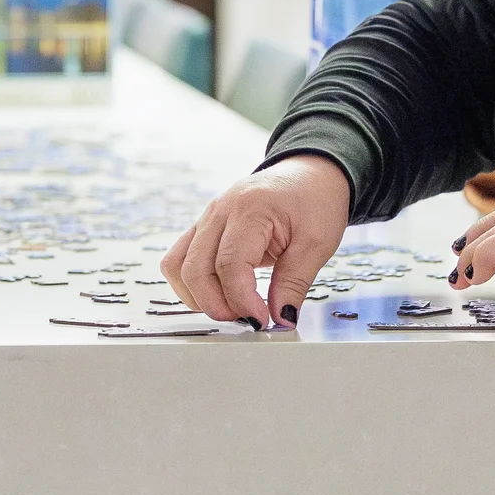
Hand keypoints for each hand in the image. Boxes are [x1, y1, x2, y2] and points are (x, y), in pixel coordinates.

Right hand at [163, 155, 351, 327]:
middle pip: (195, 269)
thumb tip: (280, 319)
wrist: (309, 174)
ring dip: (198, 297)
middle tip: (248, 319)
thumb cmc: (315, 201)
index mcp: (250, 210)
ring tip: (232, 308)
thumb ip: (294, 283)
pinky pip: (179, 259)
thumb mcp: (317, 244)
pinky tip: (219, 294)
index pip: (229, 265)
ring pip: (178, 266)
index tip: (262, 319)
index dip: (241, 300)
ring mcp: (206, 218)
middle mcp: (219, 211)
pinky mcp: (203, 228)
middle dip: (217, 305)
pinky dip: (192, 284)